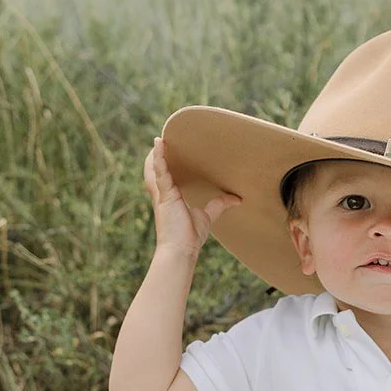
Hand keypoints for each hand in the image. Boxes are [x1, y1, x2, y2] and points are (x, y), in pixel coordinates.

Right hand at [143, 136, 240, 255]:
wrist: (181, 250)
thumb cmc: (190, 237)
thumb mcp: (208, 217)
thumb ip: (219, 205)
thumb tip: (237, 199)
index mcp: (170, 198)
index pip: (165, 177)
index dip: (163, 165)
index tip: (168, 152)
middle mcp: (163, 195)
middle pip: (155, 171)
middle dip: (156, 157)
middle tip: (162, 141)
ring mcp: (162, 194)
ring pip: (154, 169)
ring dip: (155, 154)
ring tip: (159, 139)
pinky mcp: (164, 195)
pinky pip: (160, 172)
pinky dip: (158, 158)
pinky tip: (159, 145)